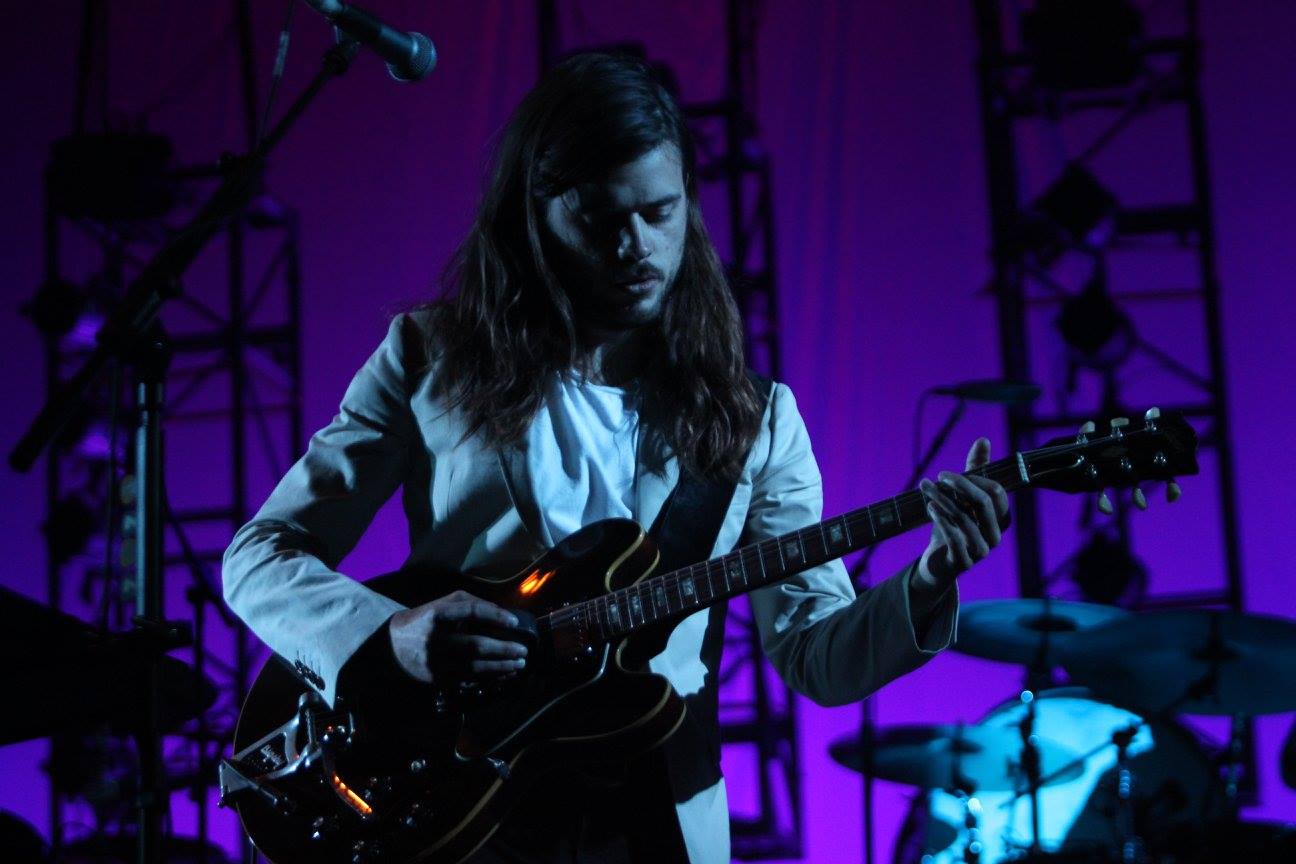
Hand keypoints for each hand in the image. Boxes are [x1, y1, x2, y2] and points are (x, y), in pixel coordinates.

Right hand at [388, 590, 527, 687]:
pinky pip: (468, 681)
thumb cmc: (424, 621)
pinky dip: (489, 679)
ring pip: (474, 667)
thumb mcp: (441, 605)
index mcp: (438, 615)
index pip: (471, 611)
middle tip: (523, 650)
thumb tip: (500, 611)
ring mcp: (436, 662)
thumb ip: (468, 603)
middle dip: (503, 649)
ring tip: (519, 665)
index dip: (495, 615)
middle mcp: (436, 639)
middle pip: (476, 645)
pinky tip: (504, 676)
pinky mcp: (437, 679)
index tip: (513, 622)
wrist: (392, 646)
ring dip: (501, 668)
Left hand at [914, 438, 1009, 605]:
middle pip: (982, 502)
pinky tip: (930, 507)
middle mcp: (995, 535)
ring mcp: (982, 551)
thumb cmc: (954, 525)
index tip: (946, 473)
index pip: (996, 492)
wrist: (938, 562)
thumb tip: (983, 440)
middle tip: (937, 476)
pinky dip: (941, 519)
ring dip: (942, 499)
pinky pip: (955, 537)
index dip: (972, 479)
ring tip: (925, 488)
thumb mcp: (962, 497)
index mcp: (1001, 518)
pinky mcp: (964, 562)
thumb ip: (975, 470)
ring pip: (964, 517)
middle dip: (959, 485)